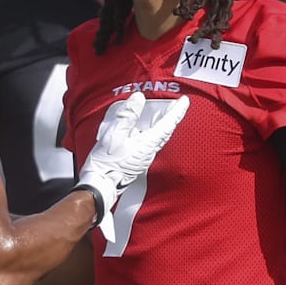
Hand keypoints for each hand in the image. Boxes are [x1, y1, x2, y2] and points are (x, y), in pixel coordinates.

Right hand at [76, 91, 189, 241]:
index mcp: (147, 144)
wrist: (100, 185)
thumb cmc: (106, 162)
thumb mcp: (114, 134)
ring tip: (162, 113)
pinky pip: (148, 142)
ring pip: (157, 137)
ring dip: (161, 124)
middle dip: (172, 116)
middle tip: (177, 105)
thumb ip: (127, 115)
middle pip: (165, 130)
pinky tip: (142, 129)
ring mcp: (143, 157)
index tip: (185, 101)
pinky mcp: (137, 161)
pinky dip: (150, 132)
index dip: (177, 111)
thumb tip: (139, 99)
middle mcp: (149, 151)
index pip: (167, 124)